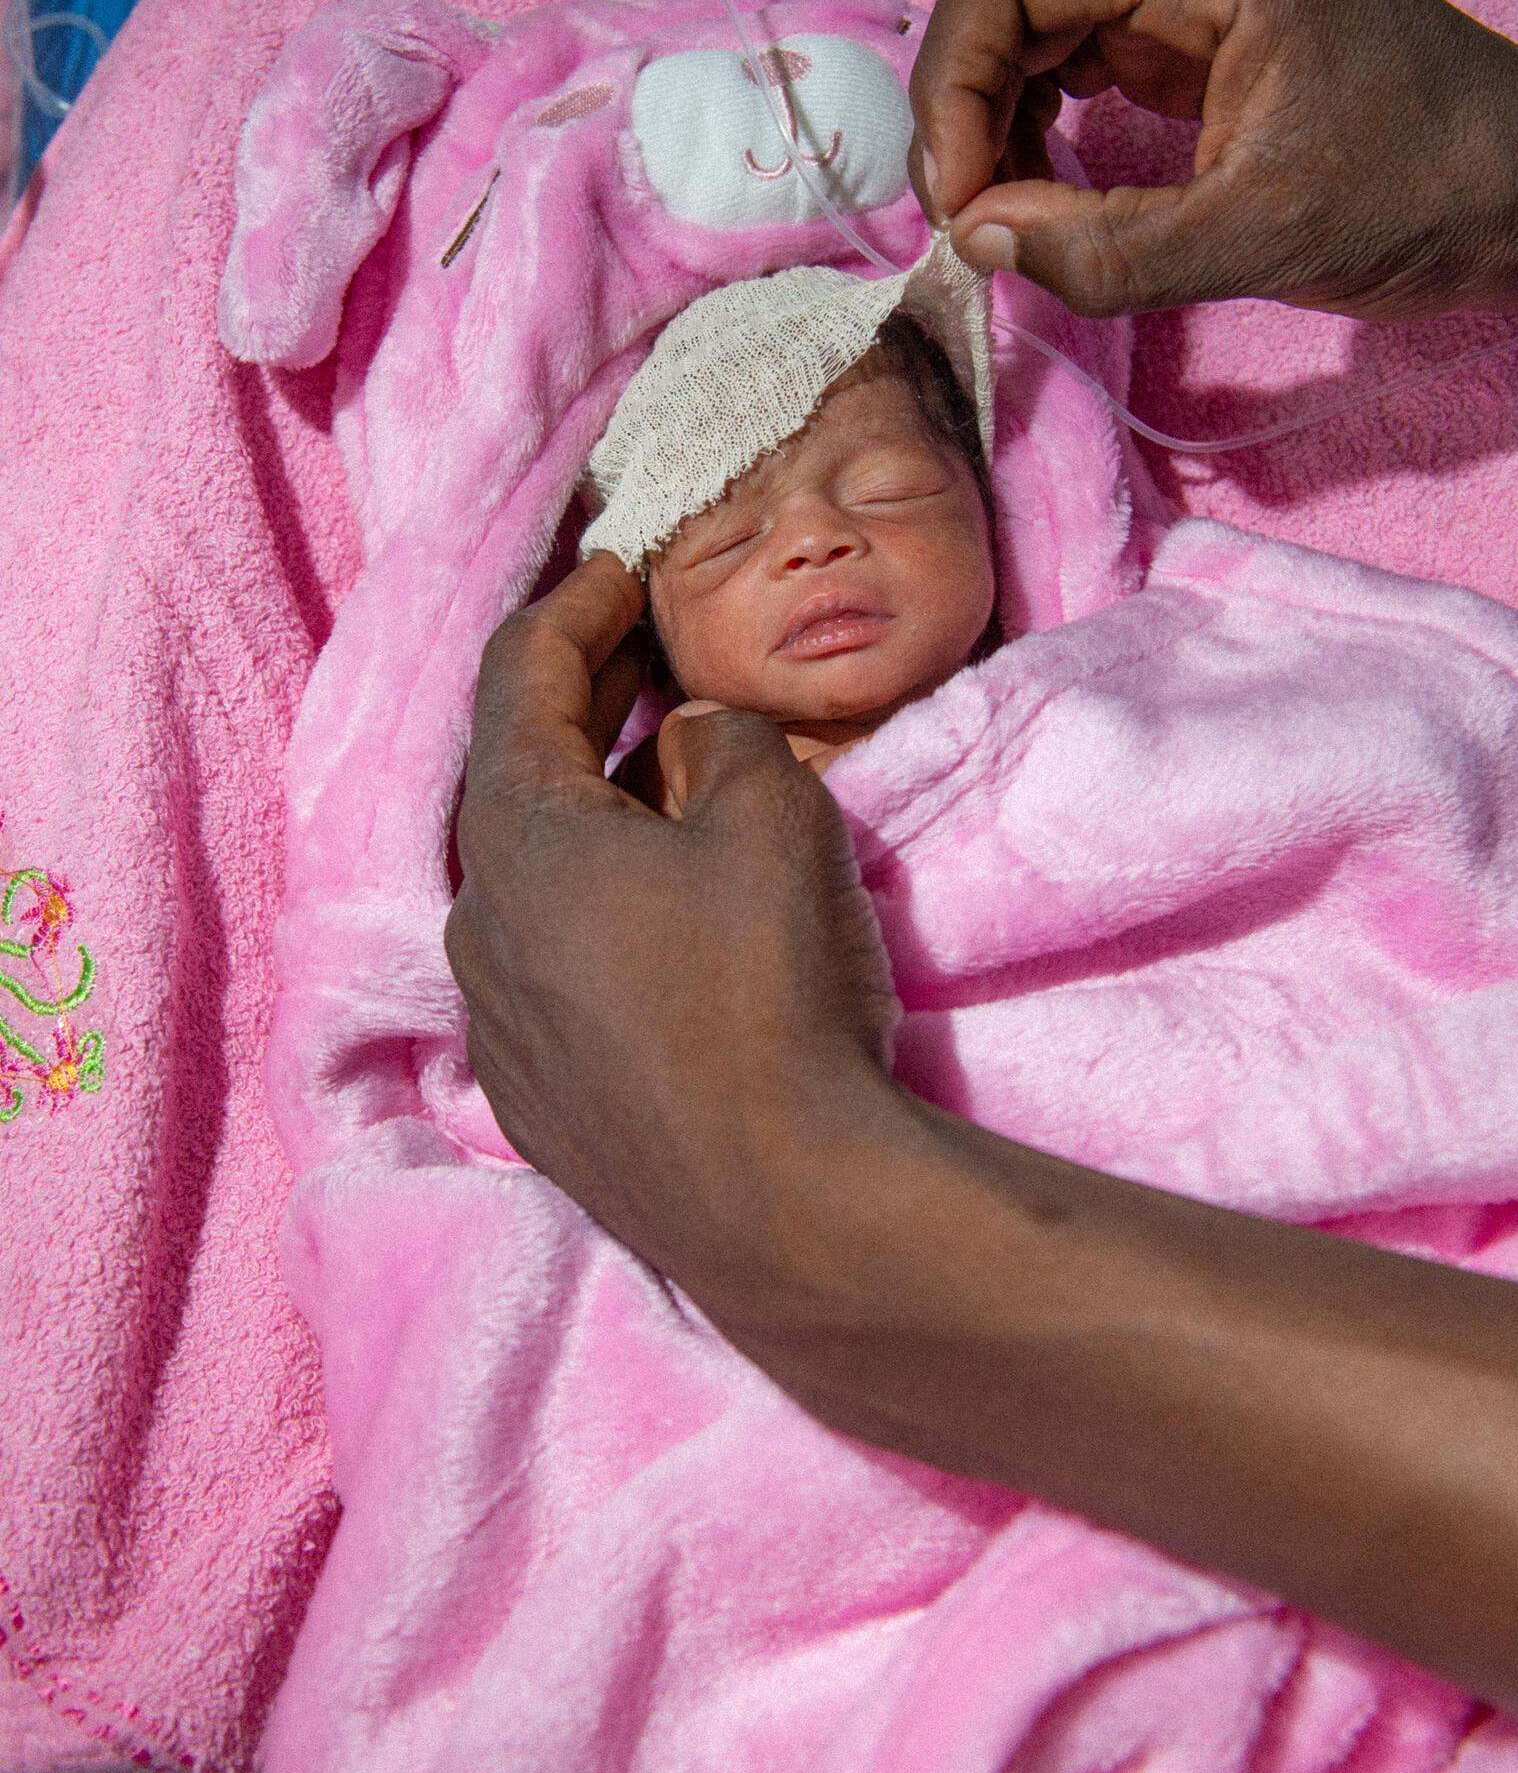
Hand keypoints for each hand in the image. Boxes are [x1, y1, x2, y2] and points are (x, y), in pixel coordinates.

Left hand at [443, 553, 903, 1320]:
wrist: (782, 1204)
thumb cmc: (769, 984)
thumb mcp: (770, 812)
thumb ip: (719, 741)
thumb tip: (684, 744)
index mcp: (517, 836)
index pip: (518, 677)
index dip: (572, 607)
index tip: (618, 568)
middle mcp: (478, 925)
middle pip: (518, 780)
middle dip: (582, 706)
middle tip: (642, 653)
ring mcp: (498, 1023)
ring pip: (538, 883)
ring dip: (594, 819)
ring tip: (666, 787)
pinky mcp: (537, 1099)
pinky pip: (555, 968)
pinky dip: (599, 913)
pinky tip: (664, 924)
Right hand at [909, 0, 1517, 317]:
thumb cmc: (1421, 195)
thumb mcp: (1258, 240)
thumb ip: (1106, 251)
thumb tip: (977, 242)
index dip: (955, 77)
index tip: (959, 197)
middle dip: (965, 104)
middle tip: (970, 221)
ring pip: (1032, 22)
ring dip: (993, 119)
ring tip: (1004, 217)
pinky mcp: (1195, 33)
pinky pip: (1075, 58)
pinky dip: (1036, 127)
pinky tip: (1045, 195)